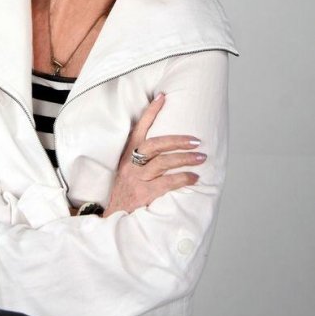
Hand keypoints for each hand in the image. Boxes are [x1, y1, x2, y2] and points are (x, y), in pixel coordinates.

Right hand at [104, 93, 204, 215]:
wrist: (114, 219)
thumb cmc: (126, 192)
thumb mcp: (127, 170)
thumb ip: (141, 157)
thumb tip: (168, 144)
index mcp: (127, 155)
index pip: (139, 128)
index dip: (151, 112)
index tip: (163, 97)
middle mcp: (131, 164)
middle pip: (155, 144)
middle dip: (177, 140)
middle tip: (196, 140)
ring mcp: (136, 179)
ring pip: (163, 163)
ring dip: (185, 159)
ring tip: (201, 158)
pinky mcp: (143, 194)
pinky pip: (167, 183)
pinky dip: (183, 179)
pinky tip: (194, 178)